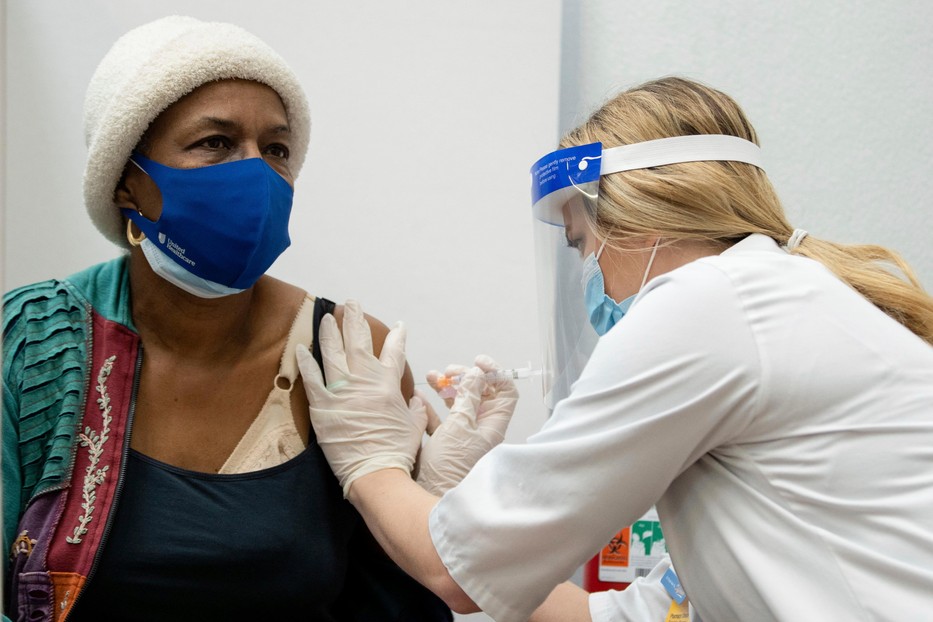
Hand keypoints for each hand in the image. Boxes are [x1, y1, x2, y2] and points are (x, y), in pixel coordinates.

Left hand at [296, 299, 424, 496]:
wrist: (376, 473)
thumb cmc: (397, 452)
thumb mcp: (415, 426)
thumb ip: (415, 409)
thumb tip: (415, 400)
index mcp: (388, 384)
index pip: (394, 351)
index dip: (398, 336)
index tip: (398, 326)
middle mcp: (364, 381)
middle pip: (358, 341)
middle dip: (356, 319)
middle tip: (352, 303)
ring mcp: (341, 391)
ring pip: (333, 352)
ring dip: (330, 331)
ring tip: (327, 317)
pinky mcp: (322, 406)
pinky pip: (311, 378)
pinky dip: (306, 361)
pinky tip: (302, 348)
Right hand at [414, 355, 517, 495]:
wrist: (429, 500)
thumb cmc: (449, 466)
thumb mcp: (459, 426)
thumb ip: (468, 398)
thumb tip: (477, 374)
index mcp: (493, 426)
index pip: (505, 393)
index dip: (495, 374)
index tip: (477, 362)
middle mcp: (481, 431)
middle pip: (480, 395)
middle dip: (465, 379)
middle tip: (449, 371)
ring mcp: (463, 438)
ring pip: (459, 405)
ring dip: (446, 389)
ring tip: (432, 378)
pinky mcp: (445, 445)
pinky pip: (441, 420)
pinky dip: (432, 407)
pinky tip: (419, 398)